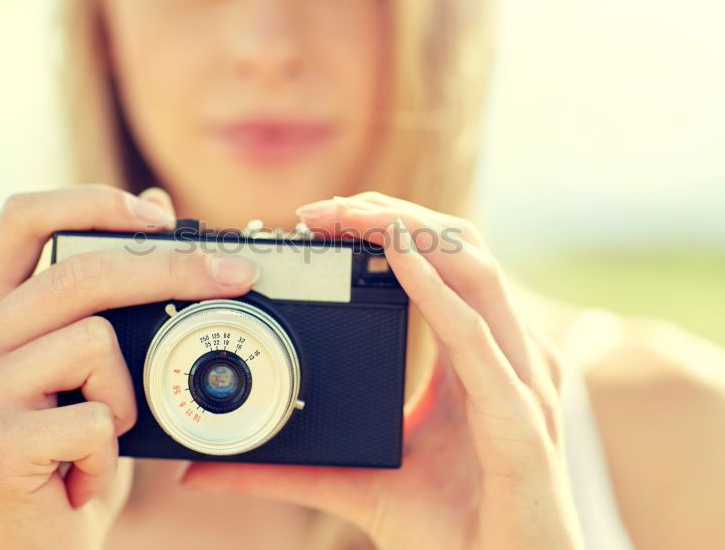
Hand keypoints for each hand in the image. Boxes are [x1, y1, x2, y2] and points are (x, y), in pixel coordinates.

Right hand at [0, 184, 260, 549]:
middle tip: (234, 275)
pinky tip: (82, 472)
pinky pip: (96, 416)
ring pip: (95, 342)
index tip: (162, 216)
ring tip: (101, 430)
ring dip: (126, 393)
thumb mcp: (89, 360)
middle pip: (77, 273)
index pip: (23, 215)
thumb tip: (155, 205)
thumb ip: (108, 289)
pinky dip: (112, 447)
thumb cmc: (69, 446)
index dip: (95, 201)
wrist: (40, 543)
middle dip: (172, 270)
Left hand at [178, 192, 583, 549]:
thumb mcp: (356, 484)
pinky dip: (438, 291)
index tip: (319, 219)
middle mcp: (507, 356)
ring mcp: (521, 382)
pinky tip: (399, 258)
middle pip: (460, 250)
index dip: (391, 227)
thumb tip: (202, 470)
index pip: (443, 265)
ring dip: (411, 231)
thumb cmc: (453, 533)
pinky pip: (478, 338)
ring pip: (475, 271)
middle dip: (393, 214)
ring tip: (351, 214)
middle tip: (323, 207)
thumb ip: (284, 470)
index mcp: (477, 358)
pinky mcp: (520, 420)